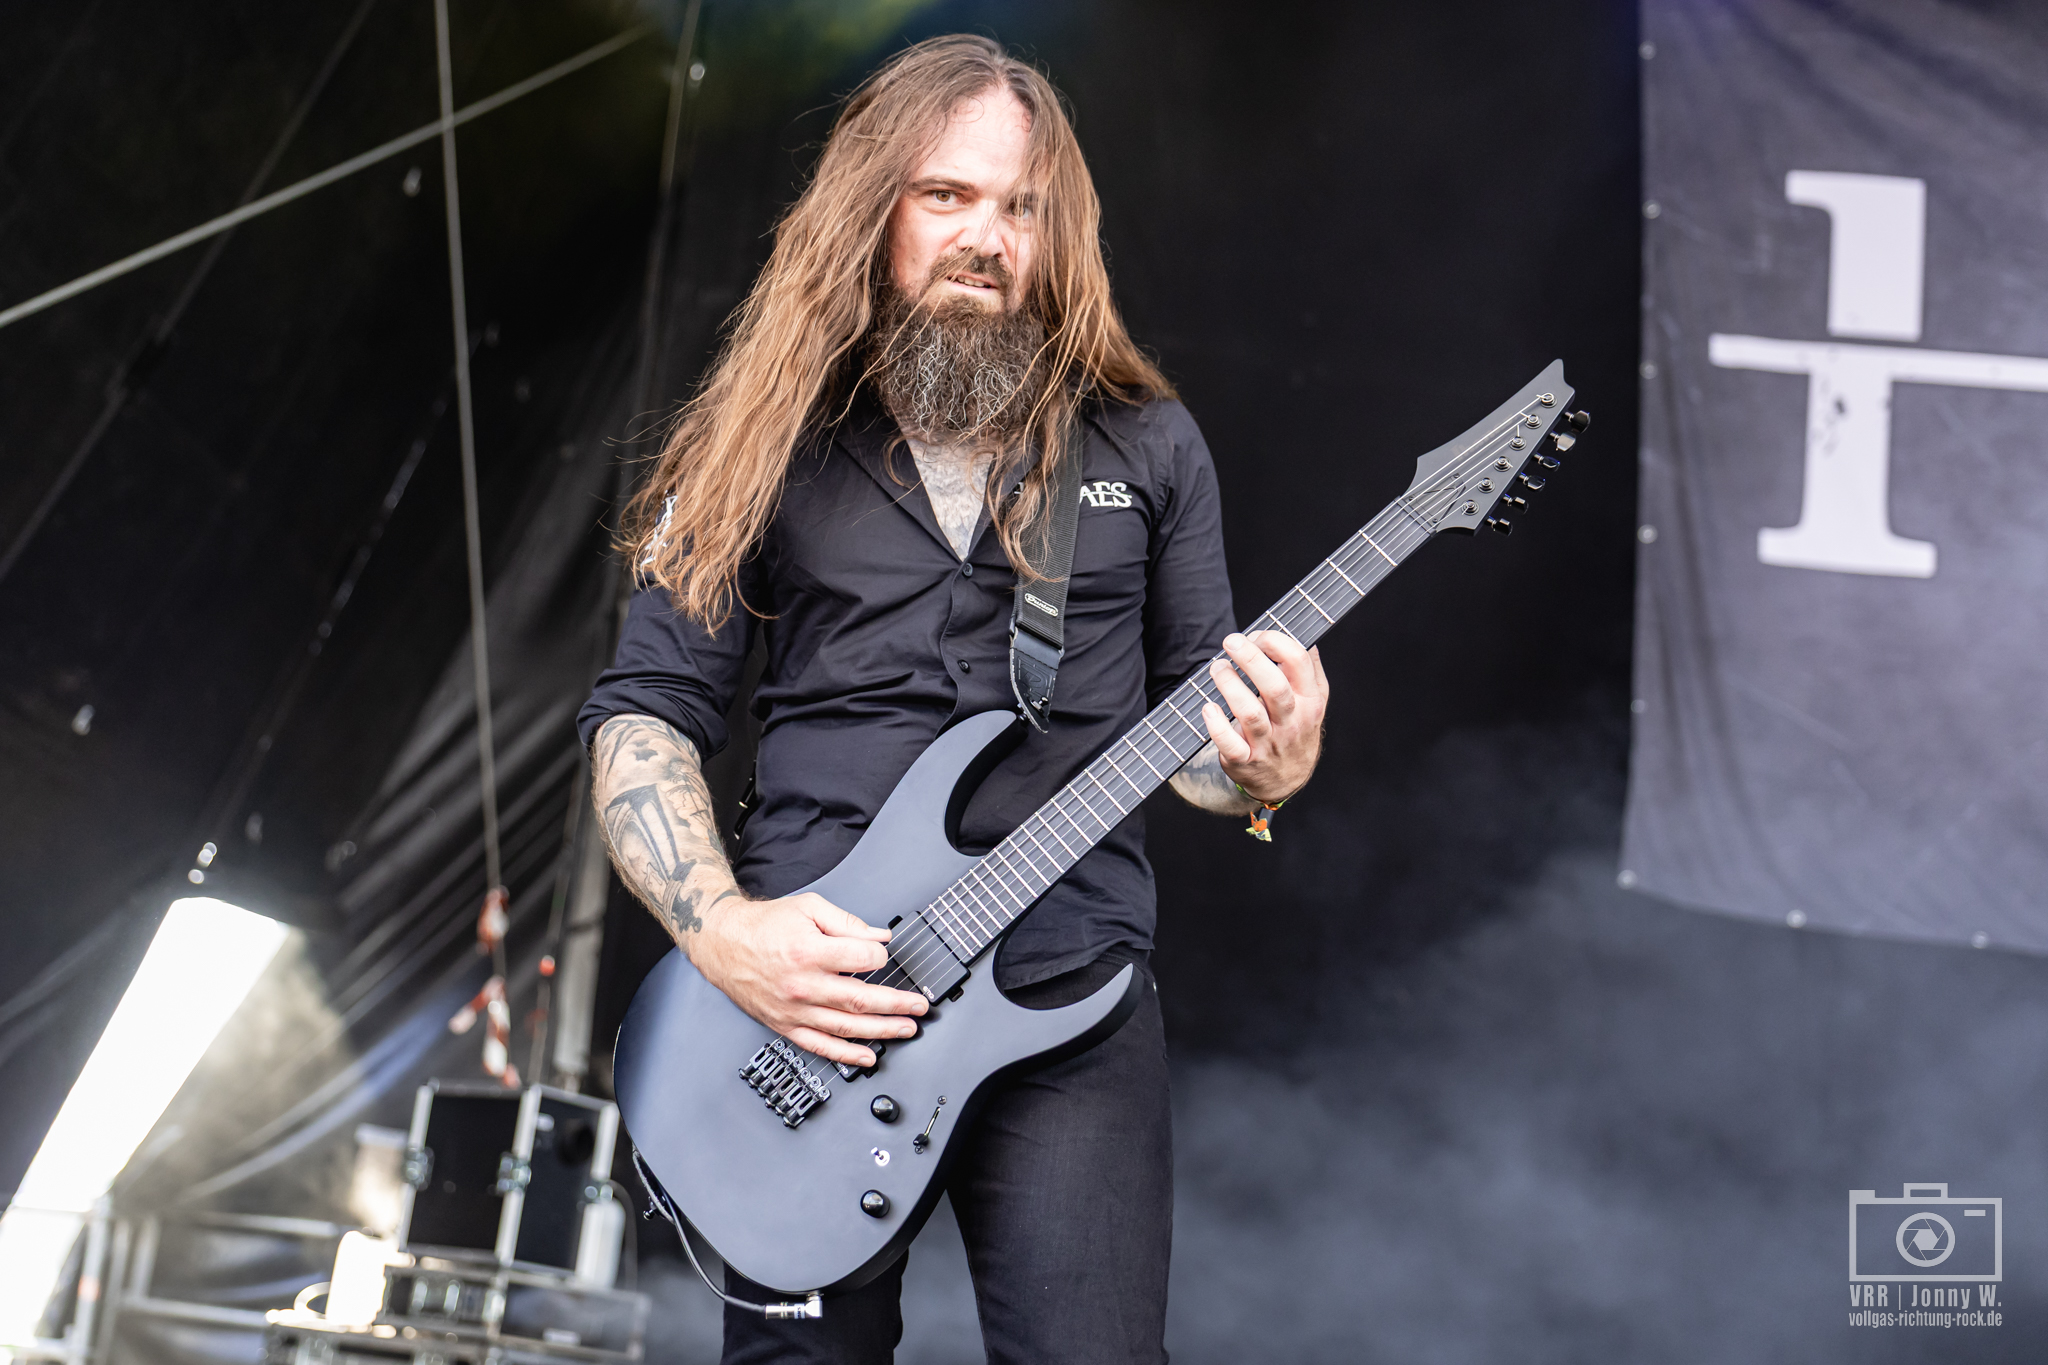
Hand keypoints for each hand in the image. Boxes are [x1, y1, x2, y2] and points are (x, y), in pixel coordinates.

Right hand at [687, 892, 927, 1067]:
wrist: (723, 943)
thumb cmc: (764, 925)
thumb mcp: (808, 907)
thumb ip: (847, 922)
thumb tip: (880, 938)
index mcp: (809, 950)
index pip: (862, 960)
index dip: (881, 958)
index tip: (885, 957)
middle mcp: (802, 984)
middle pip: (861, 999)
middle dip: (897, 1004)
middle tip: (919, 1007)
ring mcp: (794, 1009)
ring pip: (846, 1027)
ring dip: (882, 1031)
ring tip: (906, 1029)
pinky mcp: (785, 1025)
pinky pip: (820, 1046)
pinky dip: (846, 1055)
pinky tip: (868, 1056)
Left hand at [1202, 631, 1328, 803]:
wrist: (1284, 783)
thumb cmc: (1295, 734)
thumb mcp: (1314, 705)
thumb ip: (1312, 673)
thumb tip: (1309, 643)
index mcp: (1309, 702)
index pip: (1298, 663)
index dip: (1275, 642)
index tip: (1256, 636)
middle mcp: (1290, 722)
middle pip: (1274, 686)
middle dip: (1251, 659)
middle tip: (1231, 642)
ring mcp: (1268, 743)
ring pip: (1250, 713)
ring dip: (1230, 686)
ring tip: (1217, 668)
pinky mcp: (1244, 761)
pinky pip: (1230, 745)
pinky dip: (1216, 726)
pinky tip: (1208, 708)